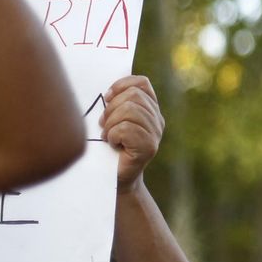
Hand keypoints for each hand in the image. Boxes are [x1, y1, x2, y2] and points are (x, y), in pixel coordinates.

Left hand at [101, 75, 162, 192]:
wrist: (114, 178)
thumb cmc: (108, 147)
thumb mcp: (112, 120)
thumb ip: (116, 104)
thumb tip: (108, 91)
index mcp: (150, 109)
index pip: (142, 83)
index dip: (122, 85)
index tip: (107, 97)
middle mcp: (157, 120)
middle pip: (133, 96)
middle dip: (111, 108)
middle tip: (104, 124)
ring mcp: (155, 134)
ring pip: (130, 111)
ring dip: (111, 123)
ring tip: (108, 136)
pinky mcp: (149, 148)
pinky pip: (126, 129)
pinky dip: (113, 136)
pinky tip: (113, 144)